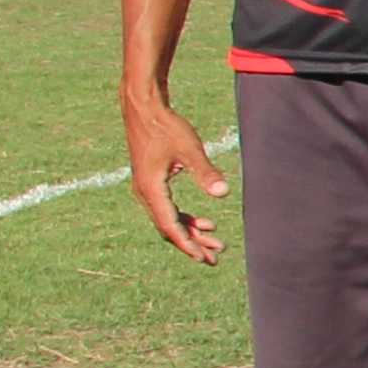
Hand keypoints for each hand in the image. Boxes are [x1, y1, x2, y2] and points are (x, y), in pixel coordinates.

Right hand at [125, 97, 229, 263]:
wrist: (144, 108)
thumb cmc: (166, 127)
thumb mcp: (189, 149)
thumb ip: (205, 172)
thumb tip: (223, 193)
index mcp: (151, 189)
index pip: (170, 225)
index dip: (188, 244)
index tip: (204, 258)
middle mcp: (145, 193)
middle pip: (169, 227)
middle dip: (193, 243)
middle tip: (216, 258)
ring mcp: (146, 188)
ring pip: (169, 220)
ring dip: (191, 232)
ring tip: (217, 243)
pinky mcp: (151, 182)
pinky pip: (168, 209)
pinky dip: (185, 218)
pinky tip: (205, 222)